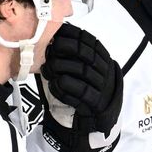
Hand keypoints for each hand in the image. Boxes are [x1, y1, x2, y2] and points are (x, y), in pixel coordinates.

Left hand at [40, 25, 122, 151]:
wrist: (98, 117)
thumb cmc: (87, 88)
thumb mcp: (85, 68)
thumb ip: (74, 55)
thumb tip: (53, 36)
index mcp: (102, 58)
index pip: (89, 40)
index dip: (72, 35)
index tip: (55, 34)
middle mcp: (104, 70)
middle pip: (85, 53)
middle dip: (64, 49)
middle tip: (48, 50)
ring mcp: (102, 86)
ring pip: (81, 71)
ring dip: (60, 68)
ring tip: (47, 69)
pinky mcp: (95, 102)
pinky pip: (80, 91)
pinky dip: (64, 87)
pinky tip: (55, 84)